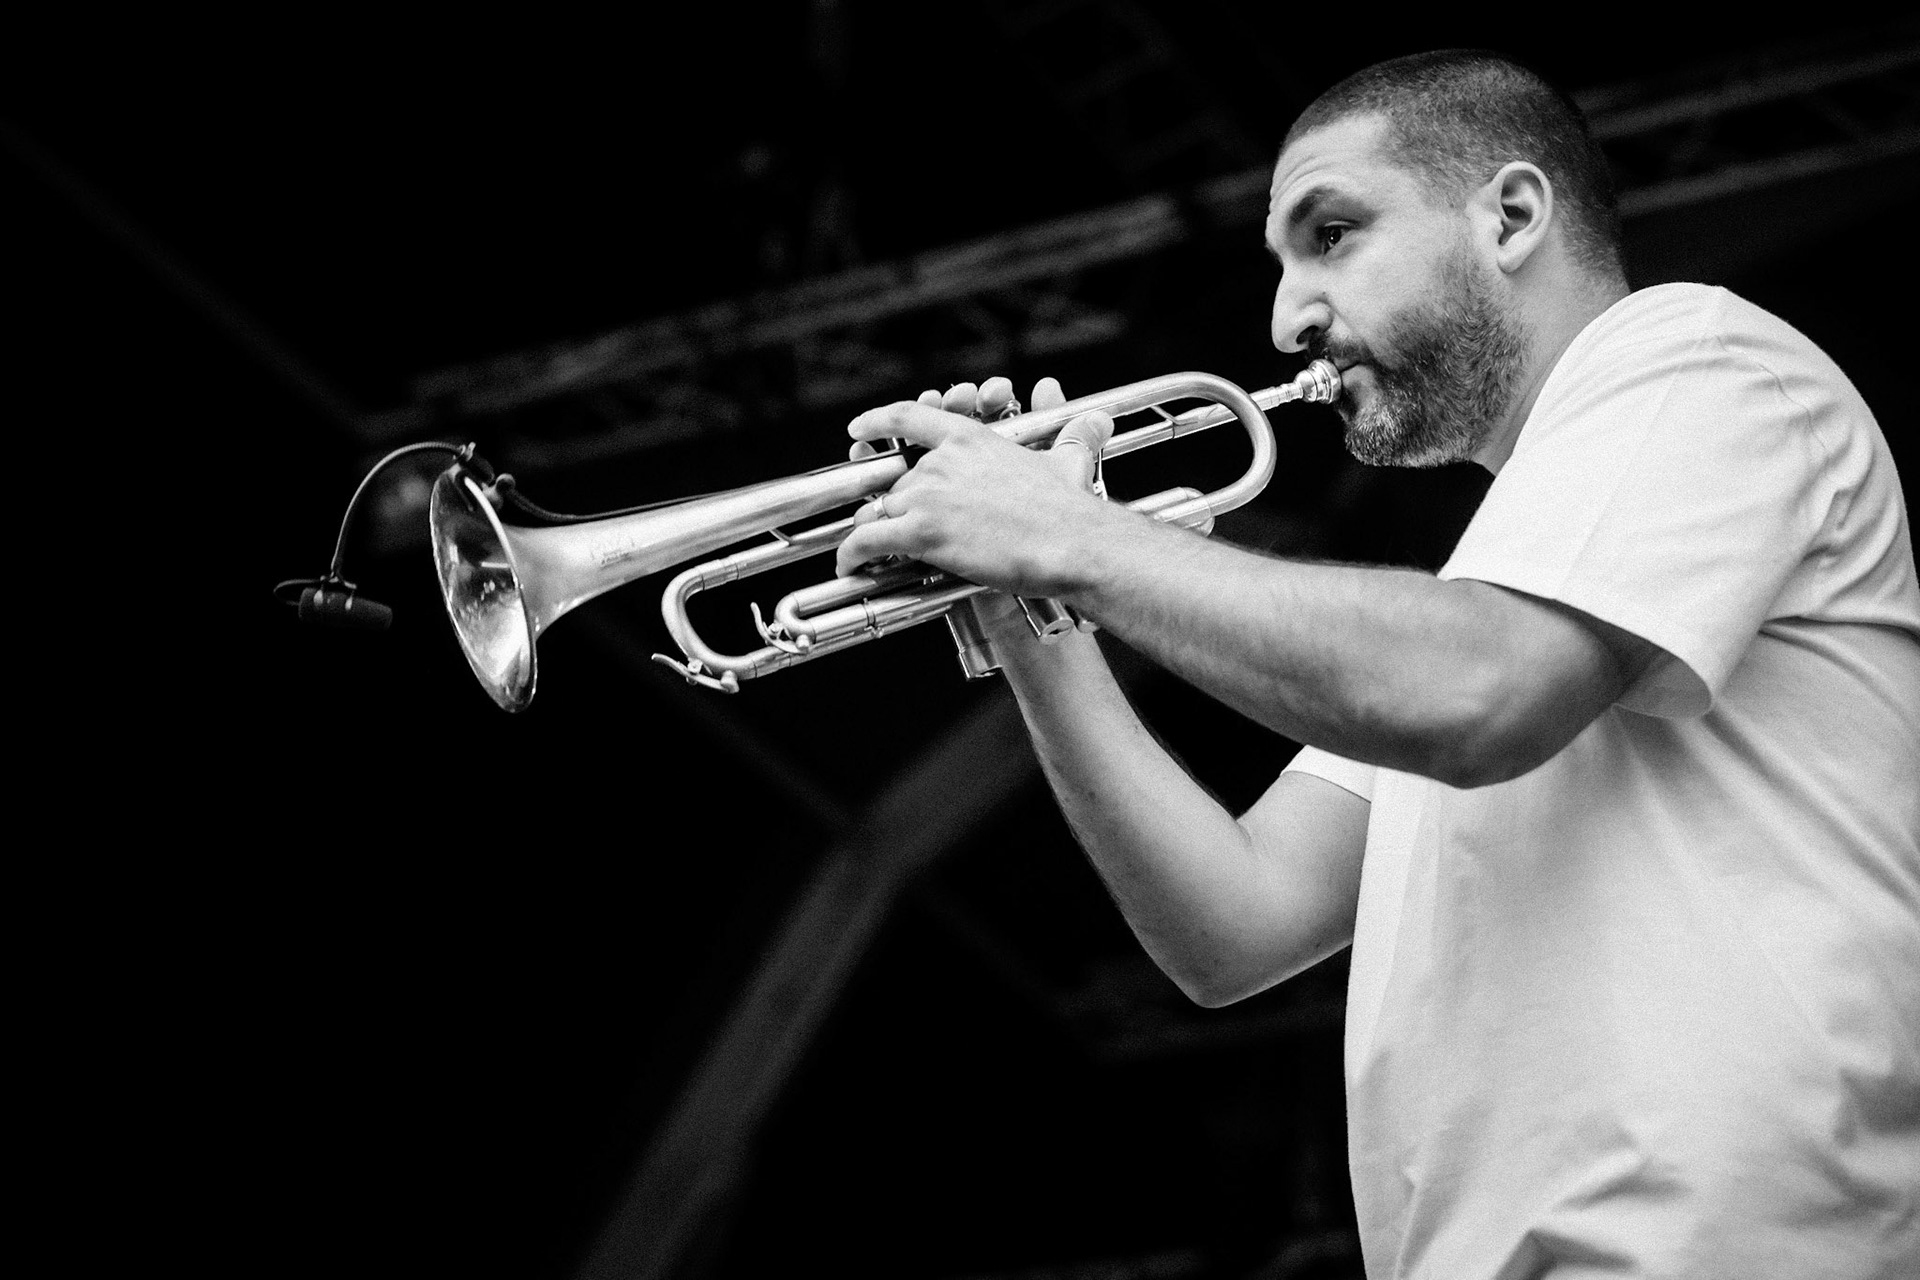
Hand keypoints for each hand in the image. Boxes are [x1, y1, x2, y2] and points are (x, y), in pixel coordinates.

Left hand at [834, 376, 1115, 595]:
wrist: (1072, 544)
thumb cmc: (1070, 510)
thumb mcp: (1068, 462)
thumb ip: (1074, 439)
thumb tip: (1098, 422)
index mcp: (969, 440)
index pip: (909, 418)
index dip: (877, 422)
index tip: (858, 430)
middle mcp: (941, 463)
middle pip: (896, 483)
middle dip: (893, 507)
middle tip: (894, 529)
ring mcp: (928, 495)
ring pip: (879, 511)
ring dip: (873, 532)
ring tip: (870, 555)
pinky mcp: (921, 531)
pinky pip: (868, 541)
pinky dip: (852, 555)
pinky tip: (848, 566)